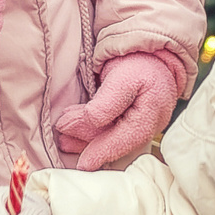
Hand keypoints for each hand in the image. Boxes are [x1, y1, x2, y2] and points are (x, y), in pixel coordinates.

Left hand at [52, 49, 180, 169]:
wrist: (150, 51)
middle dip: (88, 142)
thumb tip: (87, 123)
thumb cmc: (139, 62)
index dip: (102, 152)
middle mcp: (150, 124)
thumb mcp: (122, 79)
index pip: (124, 140)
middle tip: (62, 139)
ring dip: (87, 136)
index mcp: (151, 115)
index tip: (82, 164)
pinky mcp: (134, 118)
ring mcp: (143, 122)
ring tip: (64, 135)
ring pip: (112, 136)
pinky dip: (93, 129)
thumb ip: (106, 104)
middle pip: (116, 140)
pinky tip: (77, 127)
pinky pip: (113, 129)